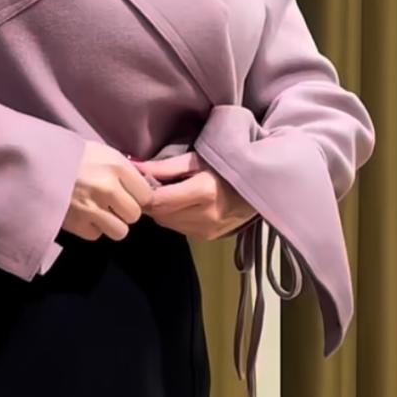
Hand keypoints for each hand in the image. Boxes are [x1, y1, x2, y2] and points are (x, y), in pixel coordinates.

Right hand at [59, 141, 157, 240]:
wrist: (36, 164)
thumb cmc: (73, 156)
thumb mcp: (103, 153)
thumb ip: (124, 171)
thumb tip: (144, 188)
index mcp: (116, 166)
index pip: (146, 195)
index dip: (138, 196)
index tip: (128, 194)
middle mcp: (107, 188)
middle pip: (134, 215)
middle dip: (125, 212)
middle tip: (112, 204)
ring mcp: (92, 208)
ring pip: (120, 231)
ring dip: (112, 224)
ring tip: (100, 212)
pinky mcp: (76, 223)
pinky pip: (96, 234)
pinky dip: (92, 228)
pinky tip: (84, 215)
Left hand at [127, 151, 255, 239]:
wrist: (261, 185)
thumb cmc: (229, 165)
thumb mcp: (198, 159)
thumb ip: (166, 167)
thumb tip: (136, 168)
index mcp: (203, 192)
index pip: (158, 201)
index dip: (144, 193)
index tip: (140, 182)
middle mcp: (204, 215)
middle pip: (160, 214)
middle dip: (152, 201)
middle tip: (154, 185)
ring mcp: (206, 229)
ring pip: (166, 223)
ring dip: (162, 210)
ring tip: (170, 193)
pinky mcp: (207, 237)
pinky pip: (178, 228)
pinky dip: (174, 217)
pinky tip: (183, 204)